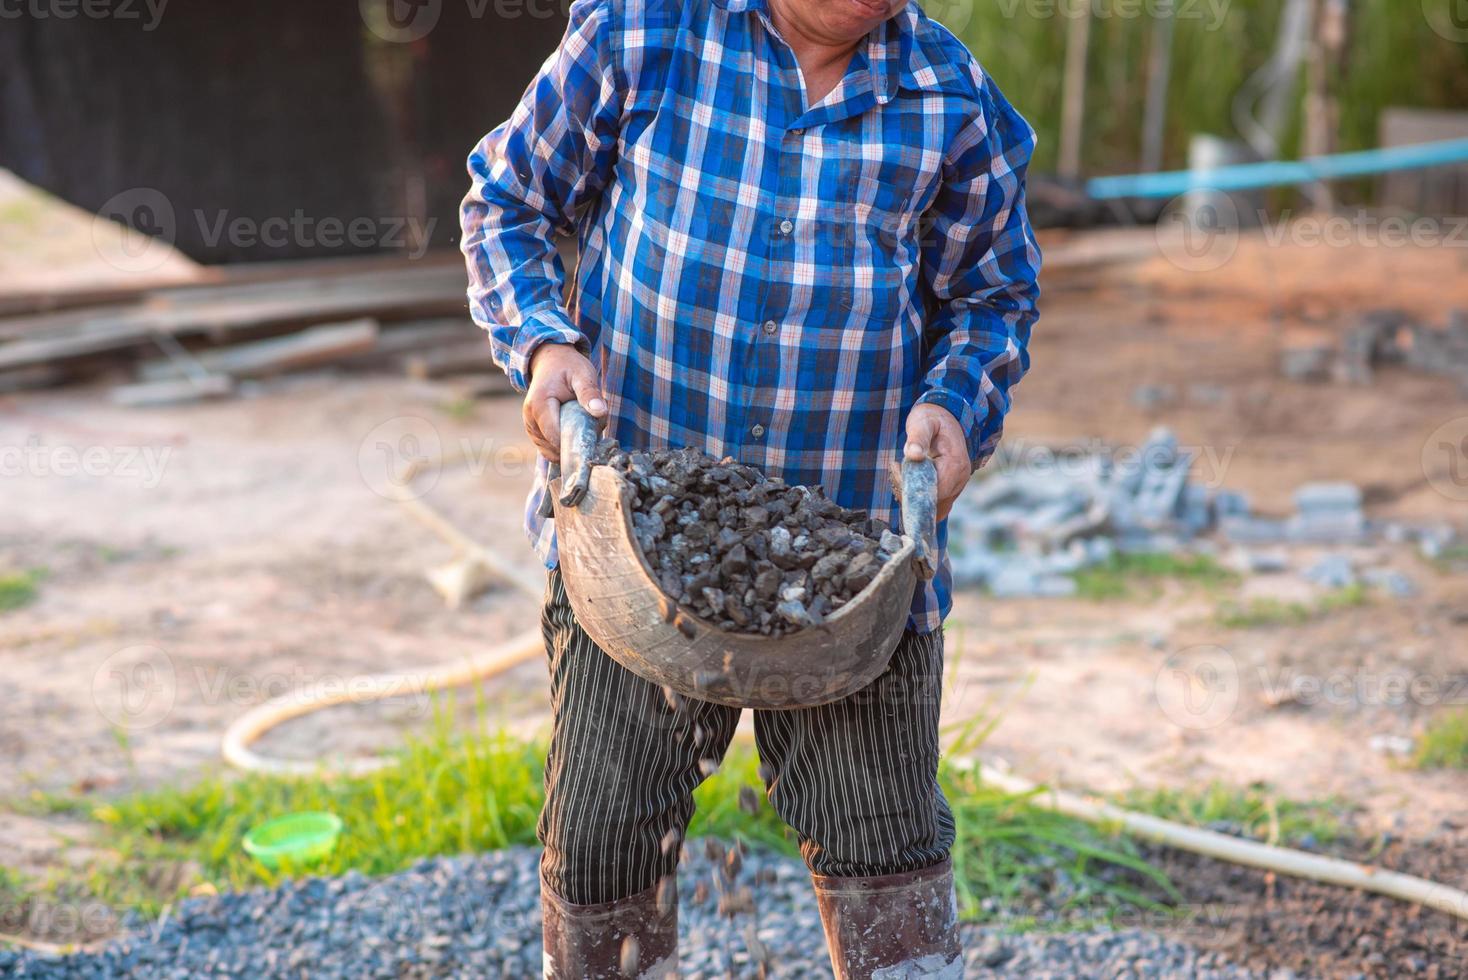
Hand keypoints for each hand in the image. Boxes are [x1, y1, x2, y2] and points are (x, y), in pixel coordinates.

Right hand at [524, 343, 606, 461]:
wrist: (551, 361)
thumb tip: (601, 411)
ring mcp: (530, 427)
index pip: (556, 437)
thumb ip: (590, 393)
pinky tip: (575, 428)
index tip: (595, 436)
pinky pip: (550, 448)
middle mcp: (530, 419)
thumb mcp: (583, 375)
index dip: (576, 443)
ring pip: (552, 451)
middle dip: (575, 443)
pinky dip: (564, 444)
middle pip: (554, 447)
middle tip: (593, 425)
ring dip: (570, 445)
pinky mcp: (534, 432)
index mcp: (539, 405)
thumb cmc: (568, 367)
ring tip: (583, 423)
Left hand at [904, 402, 969, 519]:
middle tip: (897, 469)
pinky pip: (934, 504)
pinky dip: (919, 497)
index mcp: (955, 464)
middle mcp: (960, 479)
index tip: (897, 469)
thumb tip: (913, 454)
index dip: (912, 488)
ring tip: (902, 472)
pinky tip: (909, 479)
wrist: (945, 417)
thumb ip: (918, 438)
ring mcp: (957, 486)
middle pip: (933, 503)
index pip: (934, 492)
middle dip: (910, 493)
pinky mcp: (950, 489)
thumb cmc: (931, 418)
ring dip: (913, 496)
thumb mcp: (922, 423)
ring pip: (933, 507)